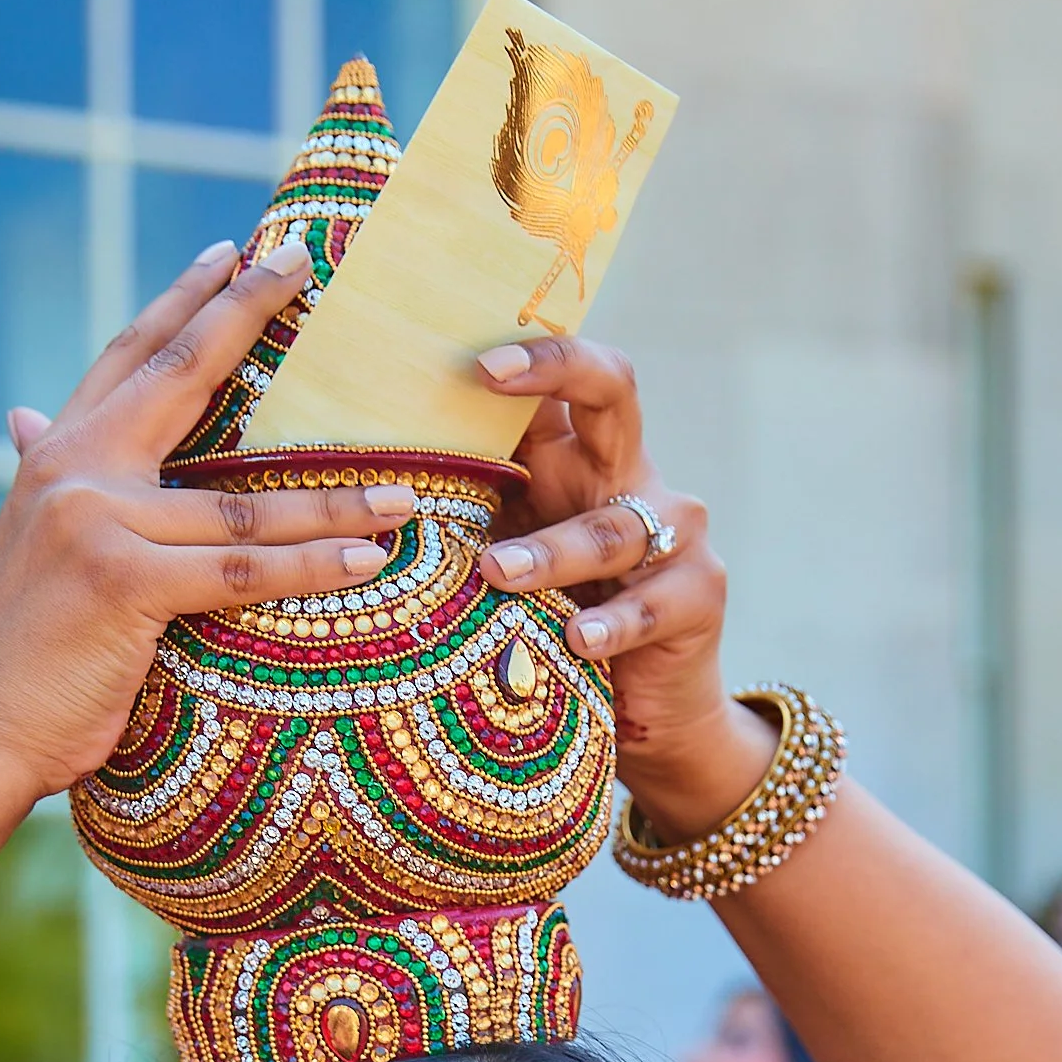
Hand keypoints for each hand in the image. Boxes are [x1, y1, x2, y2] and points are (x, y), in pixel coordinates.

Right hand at [0, 240, 418, 807]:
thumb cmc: (13, 659)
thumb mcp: (35, 552)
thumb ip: (53, 487)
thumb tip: (28, 420)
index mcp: (54, 457)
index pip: (130, 357)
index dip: (182, 300)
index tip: (233, 251)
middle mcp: (73, 471)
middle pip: (180, 374)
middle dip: (246, 311)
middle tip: (305, 261)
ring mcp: (98, 523)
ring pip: (244, 502)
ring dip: (336, 498)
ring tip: (405, 488)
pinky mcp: (123, 583)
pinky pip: (242, 571)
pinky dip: (312, 565)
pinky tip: (370, 558)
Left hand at [472, 339, 744, 804]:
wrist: (643, 709)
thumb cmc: (554, 624)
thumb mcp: (505, 559)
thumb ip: (466, 517)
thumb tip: (364, 487)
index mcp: (576, 460)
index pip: (555, 382)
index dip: (519, 353)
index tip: (463, 352)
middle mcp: (628, 478)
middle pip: (611, 391)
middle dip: (557, 367)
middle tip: (488, 376)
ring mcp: (673, 533)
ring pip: (609, 528)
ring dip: (550, 551)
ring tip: (497, 572)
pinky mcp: (698, 595)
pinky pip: (650, 605)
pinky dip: (611, 624)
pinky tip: (578, 639)